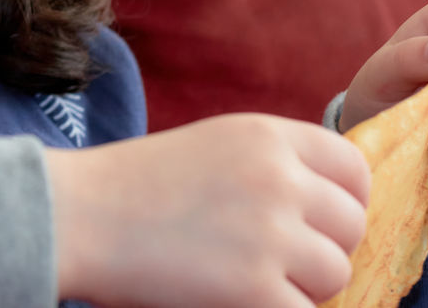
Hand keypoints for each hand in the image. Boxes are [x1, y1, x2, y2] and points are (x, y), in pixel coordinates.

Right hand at [47, 114, 369, 306]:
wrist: (75, 216)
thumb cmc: (132, 187)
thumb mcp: (211, 147)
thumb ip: (270, 165)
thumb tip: (332, 208)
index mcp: (266, 136)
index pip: (353, 169)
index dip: (345, 202)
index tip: (319, 223)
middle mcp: (278, 178)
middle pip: (350, 226)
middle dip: (321, 248)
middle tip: (273, 261)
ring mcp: (271, 234)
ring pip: (335, 274)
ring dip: (300, 287)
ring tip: (244, 280)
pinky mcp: (257, 289)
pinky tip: (236, 301)